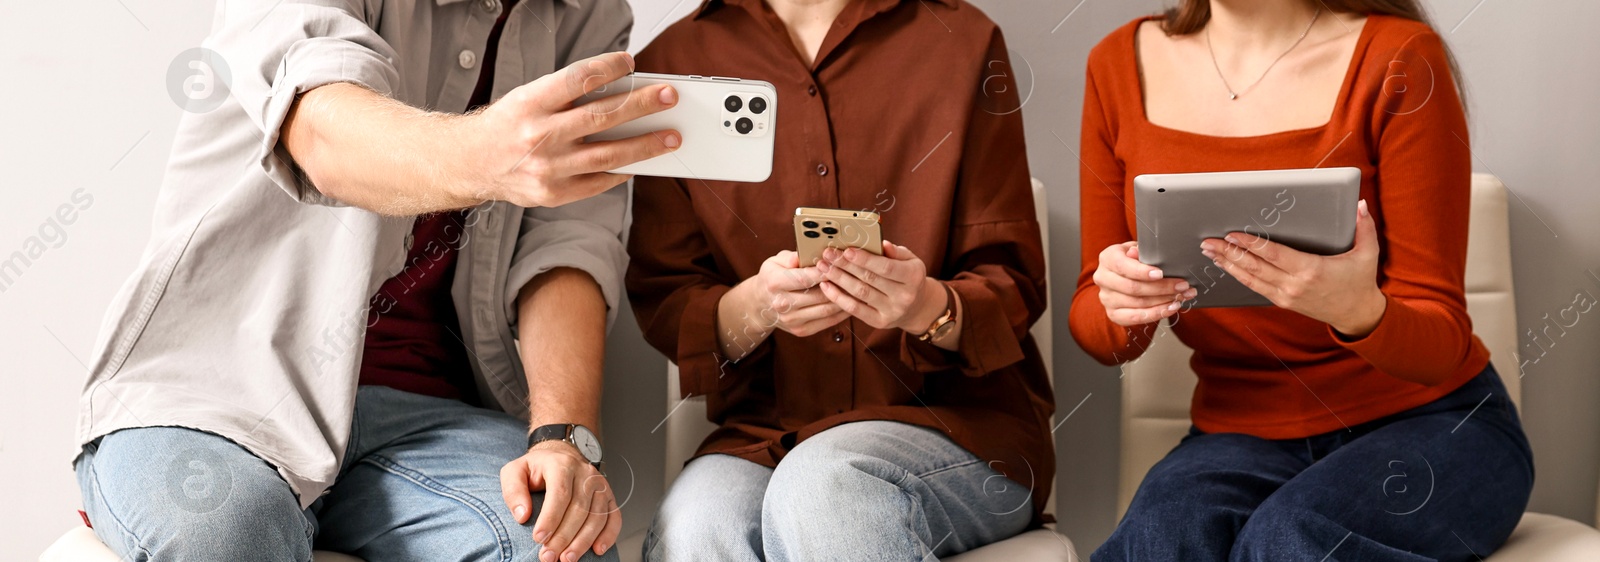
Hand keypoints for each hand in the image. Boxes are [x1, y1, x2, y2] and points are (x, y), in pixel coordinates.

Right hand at [468, 52, 680, 207]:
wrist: (472, 163)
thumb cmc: (508, 125)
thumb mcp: (528, 98)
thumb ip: (568, 96)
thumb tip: (619, 90)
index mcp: (531, 103)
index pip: (577, 79)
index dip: (608, 68)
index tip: (631, 62)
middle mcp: (539, 135)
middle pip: (602, 117)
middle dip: (642, 105)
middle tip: (668, 97)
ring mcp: (547, 168)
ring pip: (608, 155)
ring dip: (646, 145)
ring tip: (670, 137)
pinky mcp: (553, 193)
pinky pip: (598, 181)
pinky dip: (622, 171)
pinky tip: (638, 163)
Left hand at [500, 441, 619, 561]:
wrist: (560, 457)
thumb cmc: (536, 469)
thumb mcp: (515, 472)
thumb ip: (513, 491)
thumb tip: (522, 515)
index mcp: (561, 464)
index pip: (560, 493)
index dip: (550, 518)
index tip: (539, 538)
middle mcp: (585, 473)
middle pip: (579, 508)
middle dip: (564, 537)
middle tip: (549, 556)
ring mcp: (600, 485)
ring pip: (597, 516)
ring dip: (583, 541)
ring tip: (567, 559)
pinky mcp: (609, 497)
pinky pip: (614, 517)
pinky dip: (609, 535)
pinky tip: (597, 550)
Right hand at [728, 251, 848, 337]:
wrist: (761, 304)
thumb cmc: (773, 277)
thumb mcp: (774, 261)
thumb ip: (791, 257)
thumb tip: (804, 255)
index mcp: (775, 283)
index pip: (805, 278)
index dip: (825, 271)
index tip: (840, 262)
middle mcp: (782, 304)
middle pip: (819, 295)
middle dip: (839, 284)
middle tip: (855, 274)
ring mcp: (792, 320)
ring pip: (826, 309)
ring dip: (844, 299)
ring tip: (857, 287)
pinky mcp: (801, 331)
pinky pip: (828, 321)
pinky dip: (842, 312)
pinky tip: (850, 301)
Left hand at [816, 241, 942, 331]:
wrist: (917, 307)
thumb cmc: (908, 276)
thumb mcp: (910, 260)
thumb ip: (896, 252)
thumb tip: (882, 243)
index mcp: (913, 276)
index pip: (886, 267)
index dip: (865, 259)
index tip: (847, 250)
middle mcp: (904, 296)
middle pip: (869, 279)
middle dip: (846, 265)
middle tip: (828, 254)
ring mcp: (892, 311)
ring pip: (860, 293)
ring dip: (839, 279)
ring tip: (823, 267)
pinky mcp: (879, 322)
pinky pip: (855, 309)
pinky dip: (838, 297)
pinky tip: (826, 286)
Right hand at [1093, 241, 1195, 326]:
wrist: (1125, 276)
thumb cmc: (1135, 260)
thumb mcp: (1139, 250)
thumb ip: (1142, 251)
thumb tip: (1139, 253)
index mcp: (1107, 258)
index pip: (1123, 266)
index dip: (1142, 272)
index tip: (1161, 274)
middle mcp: (1103, 278)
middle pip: (1133, 288)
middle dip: (1161, 288)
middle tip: (1182, 285)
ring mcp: (1106, 298)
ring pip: (1138, 303)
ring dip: (1164, 301)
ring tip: (1182, 296)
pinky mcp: (1113, 314)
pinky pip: (1136, 318)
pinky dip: (1157, 313)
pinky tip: (1171, 308)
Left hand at [1202, 199, 1386, 336]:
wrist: (1356, 314)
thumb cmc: (1360, 280)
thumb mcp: (1368, 252)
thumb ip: (1364, 226)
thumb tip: (1360, 204)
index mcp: (1311, 270)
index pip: (1273, 254)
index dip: (1250, 244)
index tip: (1232, 234)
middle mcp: (1294, 285)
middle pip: (1254, 267)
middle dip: (1228, 253)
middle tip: (1208, 241)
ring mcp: (1285, 296)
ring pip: (1249, 279)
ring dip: (1227, 264)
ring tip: (1209, 252)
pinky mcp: (1282, 301)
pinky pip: (1254, 287)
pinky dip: (1237, 275)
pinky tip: (1226, 265)